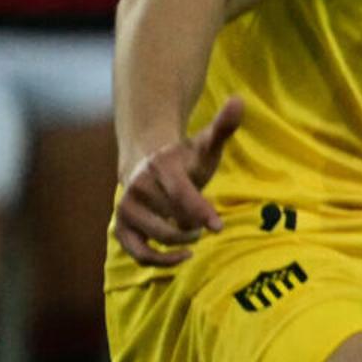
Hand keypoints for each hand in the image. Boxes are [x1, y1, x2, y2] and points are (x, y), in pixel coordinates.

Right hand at [114, 98, 242, 265]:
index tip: (218, 227)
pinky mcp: (121, 228)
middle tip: (205, 222)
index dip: (200, 211)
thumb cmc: (185, 158)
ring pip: (156, 238)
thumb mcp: (206, 144)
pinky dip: (159, 261)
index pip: (180, 193)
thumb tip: (240, 100)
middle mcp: (137, 186)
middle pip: (172, 218)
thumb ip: (224, 126)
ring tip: (195, 234)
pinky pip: (138, 253)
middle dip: (194, 224)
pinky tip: (183, 256)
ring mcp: (126, 208)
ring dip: (180, 242)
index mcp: (160, 166)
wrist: (148, 165)